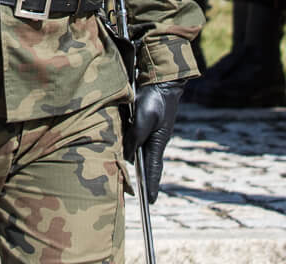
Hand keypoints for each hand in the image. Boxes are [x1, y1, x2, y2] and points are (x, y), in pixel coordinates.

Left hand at [129, 81, 182, 202]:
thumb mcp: (143, 120)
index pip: (153, 170)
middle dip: (146, 180)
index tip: (150, 202)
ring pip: (140, 152)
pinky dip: (131, 148)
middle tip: (142, 197)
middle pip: (148, 164)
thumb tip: (129, 156)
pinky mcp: (145, 124)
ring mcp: (151, 132)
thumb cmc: (154, 101)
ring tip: (132, 178)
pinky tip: (125, 151)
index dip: (151, 186)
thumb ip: (135, 138)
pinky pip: (136, 140)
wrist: (161, 82)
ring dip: (135, 162)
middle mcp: (155, 140)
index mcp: (157, 143)